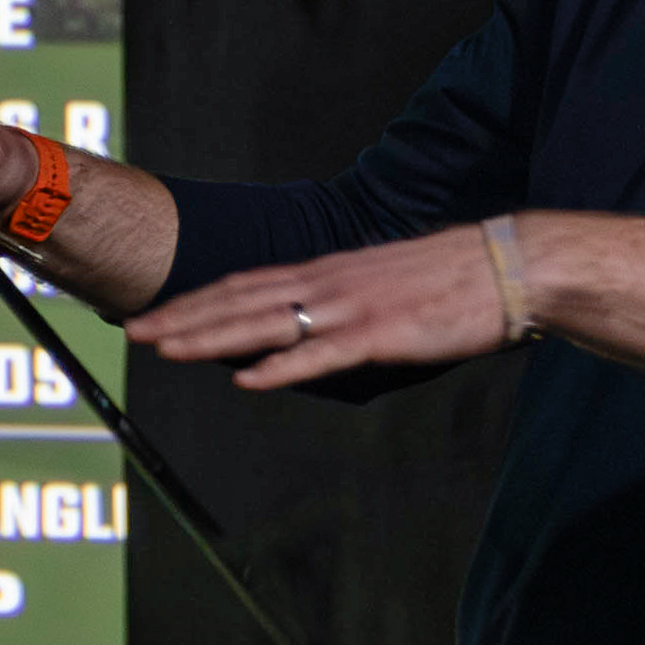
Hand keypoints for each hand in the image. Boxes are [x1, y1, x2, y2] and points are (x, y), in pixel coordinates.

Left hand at [130, 225, 508, 393]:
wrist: (509, 264)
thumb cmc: (451, 279)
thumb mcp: (380, 286)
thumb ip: (340, 305)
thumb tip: (306, 331)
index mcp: (326, 270)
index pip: (245, 283)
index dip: (197, 299)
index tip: (156, 311)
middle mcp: (328, 282)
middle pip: (240, 300)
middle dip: (184, 317)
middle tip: (134, 333)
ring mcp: (352, 307)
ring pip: (266, 324)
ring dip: (212, 338)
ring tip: (167, 350)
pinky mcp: (382, 333)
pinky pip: (321, 354)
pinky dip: (281, 367)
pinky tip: (247, 380)